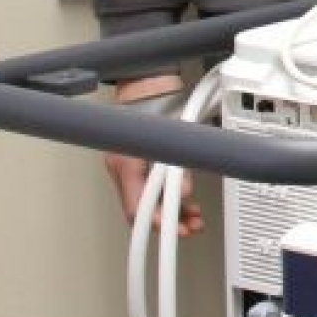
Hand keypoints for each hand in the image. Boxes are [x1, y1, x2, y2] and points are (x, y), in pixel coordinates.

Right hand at [106, 75, 201, 235]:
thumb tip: (183, 193)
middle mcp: (122, 169)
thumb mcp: (173, 138)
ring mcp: (127, 167)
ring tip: (195, 219)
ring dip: (172, 212)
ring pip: (147, 201)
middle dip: (169, 222)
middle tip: (190, 229)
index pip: (136, 208)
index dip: (157, 223)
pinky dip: (168, 197)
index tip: (175, 230)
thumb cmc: (158, 105)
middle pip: (142, 209)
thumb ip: (177, 168)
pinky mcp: (135, 164)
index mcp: (125, 165)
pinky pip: (149, 188)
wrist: (147, 87)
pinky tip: (187, 202)